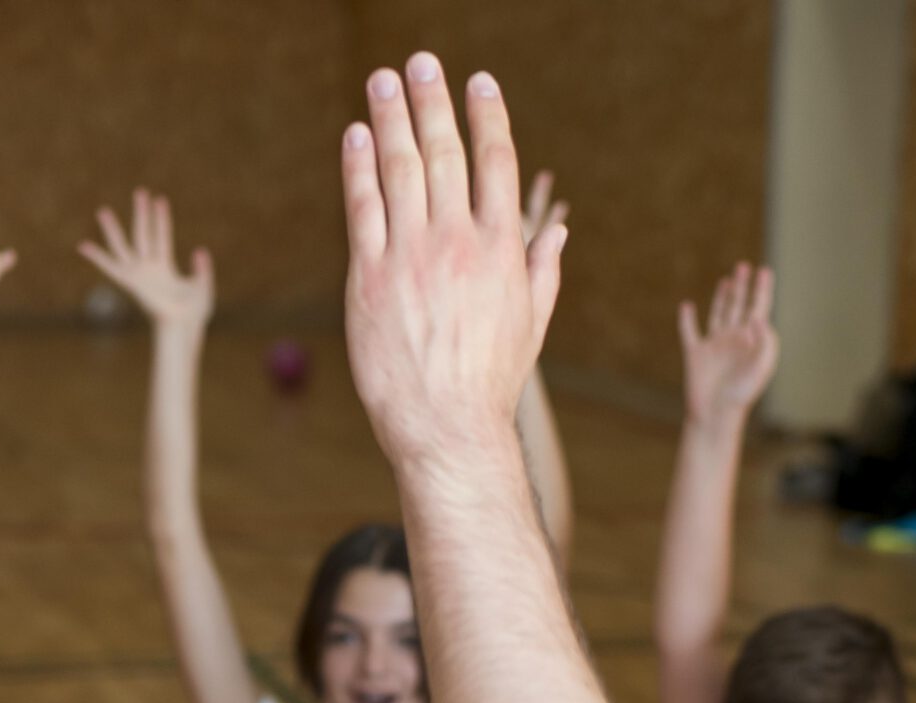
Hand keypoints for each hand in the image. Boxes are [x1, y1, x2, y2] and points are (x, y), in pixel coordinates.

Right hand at [78, 188, 213, 330]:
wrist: (182, 326)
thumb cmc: (194, 312)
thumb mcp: (203, 287)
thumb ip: (202, 269)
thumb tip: (200, 251)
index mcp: (165, 267)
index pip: (162, 237)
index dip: (161, 219)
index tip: (159, 199)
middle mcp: (149, 268)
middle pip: (142, 234)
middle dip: (141, 213)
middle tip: (139, 191)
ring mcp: (138, 274)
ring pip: (123, 246)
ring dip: (113, 229)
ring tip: (103, 210)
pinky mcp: (130, 282)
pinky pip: (110, 267)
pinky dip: (96, 257)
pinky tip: (82, 246)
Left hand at [341, 55, 563, 469]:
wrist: (445, 428)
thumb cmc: (491, 383)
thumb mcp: (531, 324)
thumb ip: (544, 270)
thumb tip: (559, 228)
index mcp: (503, 249)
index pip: (496, 163)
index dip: (486, 117)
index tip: (479, 82)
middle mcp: (458, 242)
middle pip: (444, 152)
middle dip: (433, 101)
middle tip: (421, 62)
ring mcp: (412, 256)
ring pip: (400, 169)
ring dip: (391, 118)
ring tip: (383, 81)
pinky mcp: (369, 277)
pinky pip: (362, 208)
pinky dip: (359, 167)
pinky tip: (357, 136)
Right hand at [677, 261, 776, 422]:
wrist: (715, 415)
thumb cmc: (741, 396)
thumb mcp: (761, 367)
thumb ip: (766, 341)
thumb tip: (758, 317)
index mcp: (752, 341)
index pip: (760, 308)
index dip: (763, 289)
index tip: (765, 271)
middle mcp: (734, 339)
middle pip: (740, 306)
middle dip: (743, 286)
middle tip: (744, 266)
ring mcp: (714, 346)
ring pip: (719, 313)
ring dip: (723, 296)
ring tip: (727, 279)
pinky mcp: (695, 354)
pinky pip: (689, 332)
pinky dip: (687, 319)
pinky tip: (687, 306)